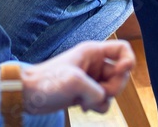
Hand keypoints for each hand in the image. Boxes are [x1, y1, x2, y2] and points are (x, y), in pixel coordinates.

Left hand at [21, 40, 135, 113]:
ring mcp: (91, 79)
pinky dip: (95, 106)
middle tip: (96, 93)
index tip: (122, 71)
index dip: (128, 60)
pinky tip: (80, 106)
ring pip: (112, 91)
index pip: (123, 49)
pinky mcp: (86, 93)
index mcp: (93, 52)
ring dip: (101, 100)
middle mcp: (94, 64)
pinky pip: (102, 102)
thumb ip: (97, 90)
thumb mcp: (74, 82)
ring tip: (83, 101)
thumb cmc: (47, 81)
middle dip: (112, 88)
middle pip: (121, 75)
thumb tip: (103, 99)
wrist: (29, 94)